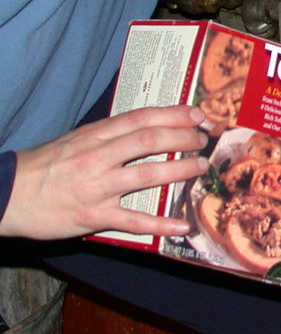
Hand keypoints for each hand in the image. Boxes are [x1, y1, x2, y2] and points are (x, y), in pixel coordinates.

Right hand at [0, 105, 209, 239]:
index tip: (198, 115)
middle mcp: (98, 157)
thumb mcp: (77, 138)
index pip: (142, 118)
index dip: (175, 114)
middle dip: (184, 139)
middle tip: (204, 141)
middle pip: (150, 141)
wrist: (7, 194)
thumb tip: (149, 126)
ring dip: (180, 171)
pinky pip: (133, 221)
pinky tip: (182, 225)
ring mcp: (97, 187)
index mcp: (95, 134)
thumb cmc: (44, 165)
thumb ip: (110, 133)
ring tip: (200, 168)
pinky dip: (161, 224)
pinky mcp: (93, 216)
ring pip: (148, 175)